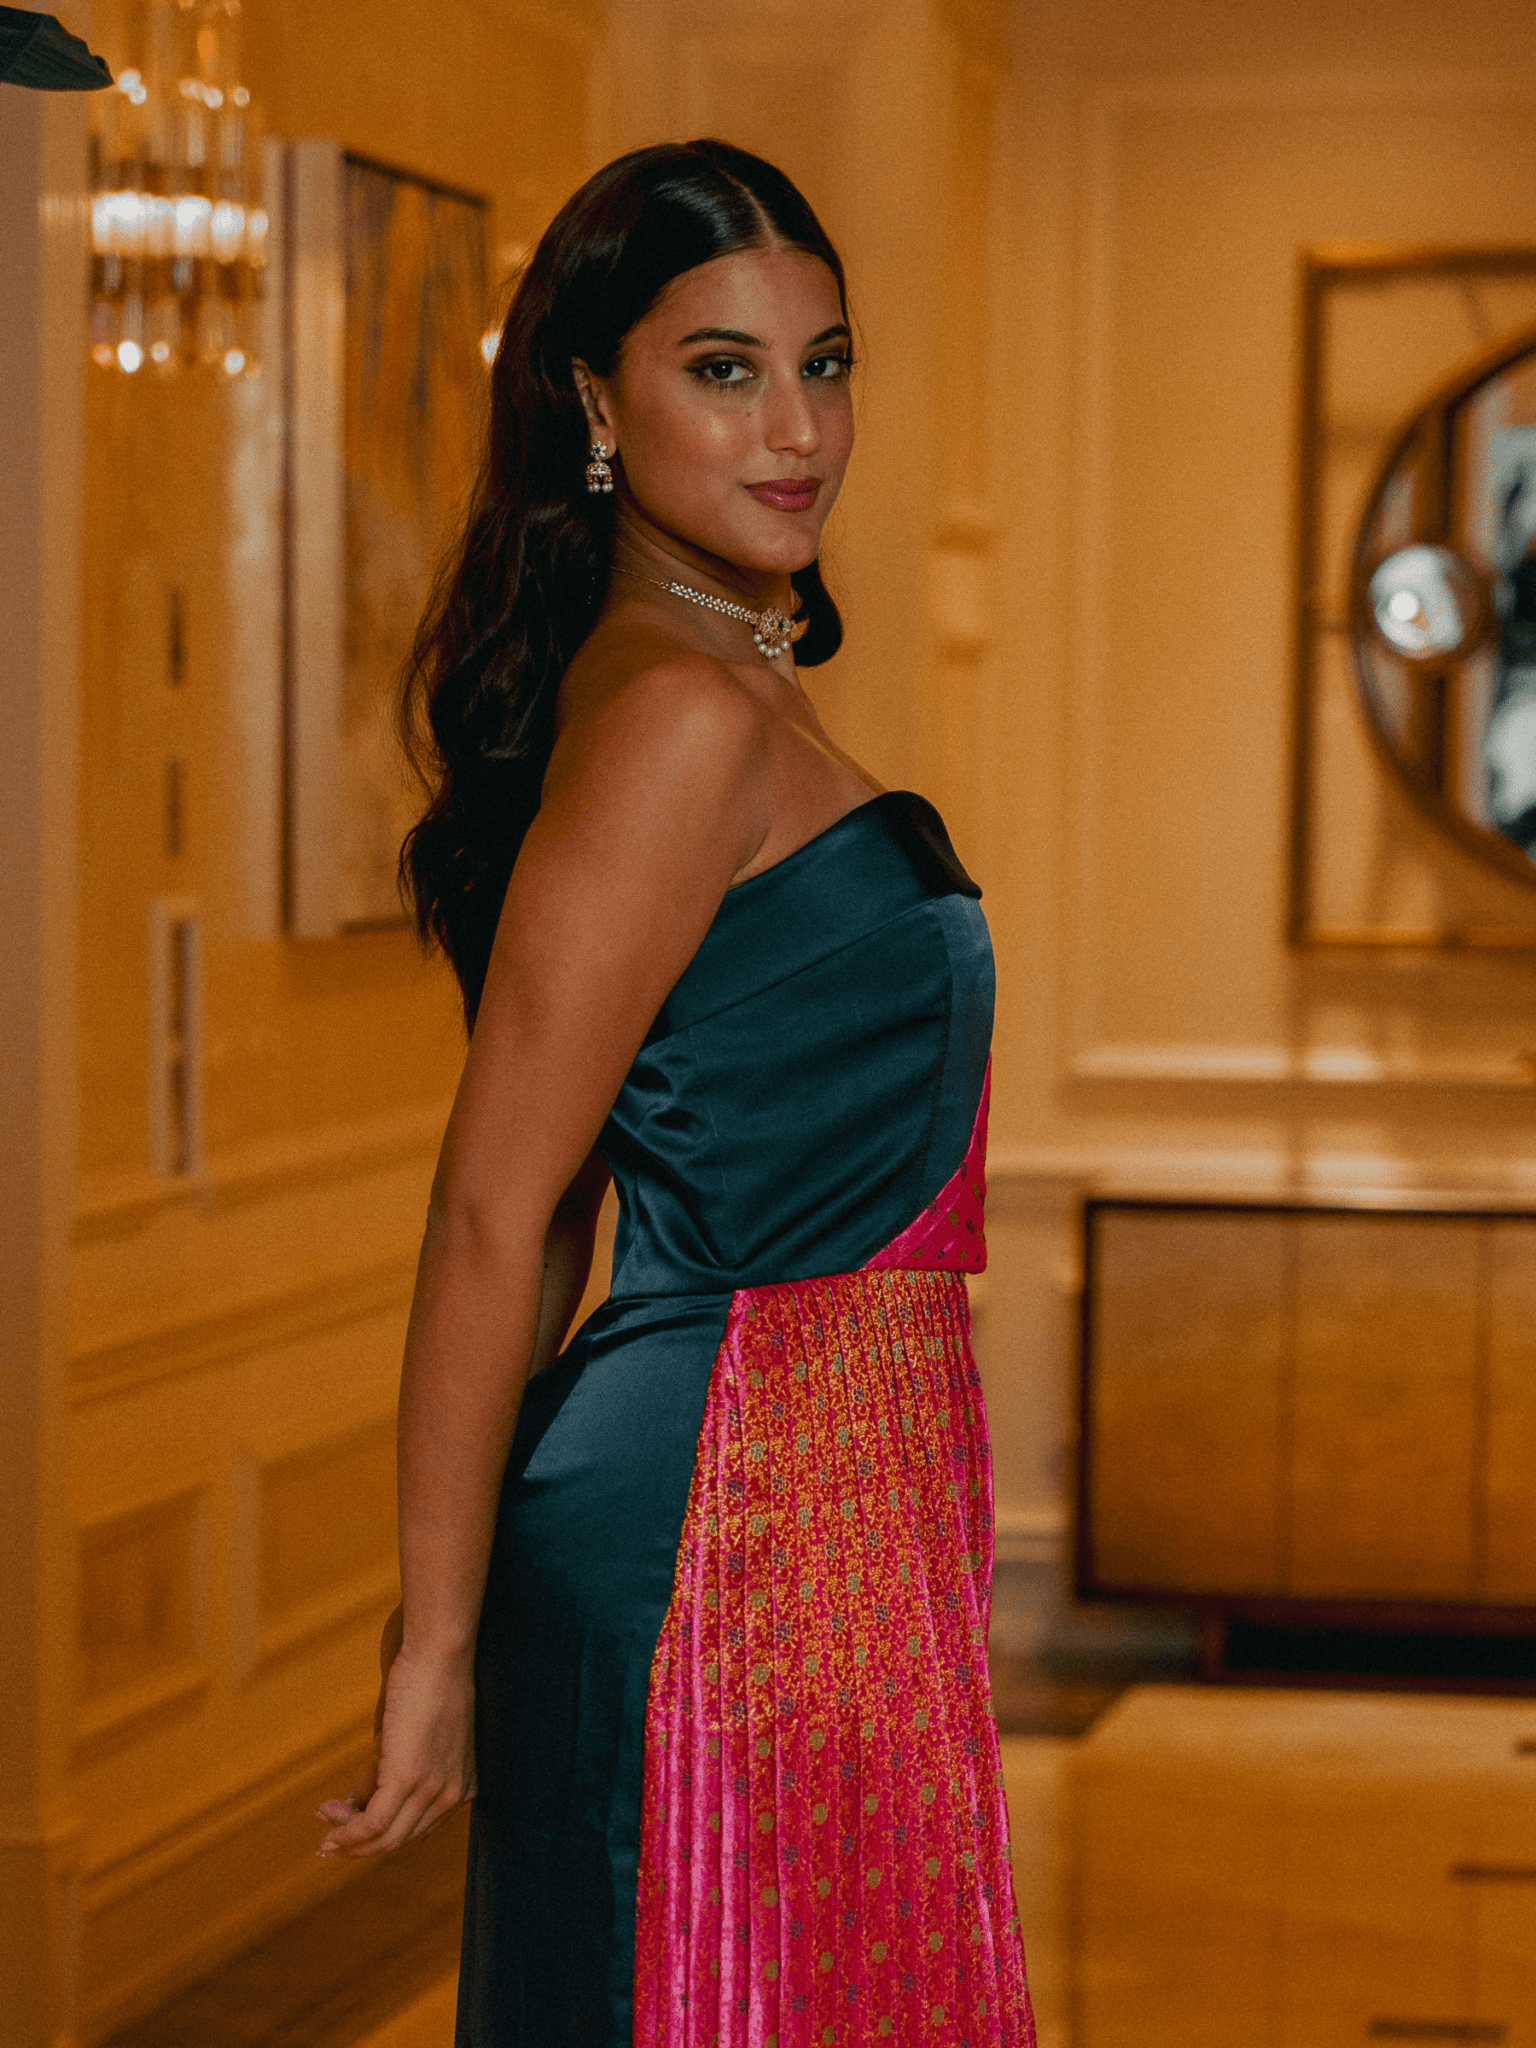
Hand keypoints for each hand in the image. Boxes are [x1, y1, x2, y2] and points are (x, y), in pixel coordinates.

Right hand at [315, 1606, 475, 1858]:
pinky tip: (330, 1827)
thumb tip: (353, 1803)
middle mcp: (453, 1795)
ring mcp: (434, 1790)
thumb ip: (384, 1774)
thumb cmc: (424, 1686)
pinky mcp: (408, 1779)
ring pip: (386, 1839)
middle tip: (329, 1842)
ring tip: (325, 1838)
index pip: (417, 1828)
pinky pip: (374, 1824)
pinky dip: (349, 1833)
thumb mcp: (404, 1740)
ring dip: (350, 1842)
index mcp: (461, 1787)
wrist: (438, 1655)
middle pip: (400, 1839)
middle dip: (360, 1844)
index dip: (380, 1834)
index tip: (350, 1829)